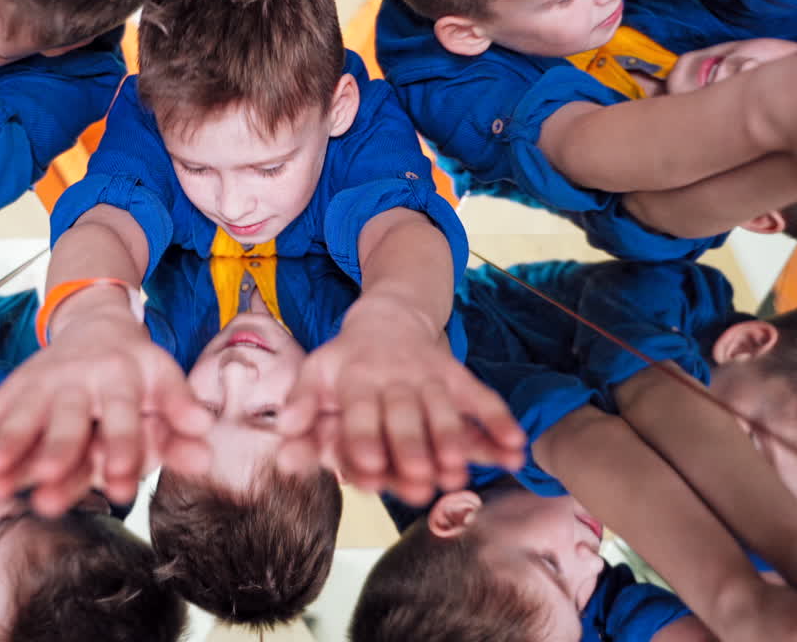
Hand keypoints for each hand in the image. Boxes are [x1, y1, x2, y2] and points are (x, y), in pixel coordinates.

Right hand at [0, 313, 212, 513]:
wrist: (98, 320)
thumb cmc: (138, 369)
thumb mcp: (165, 385)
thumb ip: (180, 421)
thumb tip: (206, 452)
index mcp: (123, 377)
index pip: (123, 417)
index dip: (124, 451)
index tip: (124, 488)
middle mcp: (81, 376)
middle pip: (67, 417)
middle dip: (56, 449)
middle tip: (45, 480)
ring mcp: (44, 378)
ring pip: (22, 412)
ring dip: (3, 442)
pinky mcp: (17, 381)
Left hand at [278, 300, 523, 505]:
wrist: (388, 316)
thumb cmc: (345, 360)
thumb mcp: (314, 375)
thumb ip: (300, 411)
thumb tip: (282, 446)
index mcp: (355, 377)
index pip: (359, 410)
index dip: (362, 438)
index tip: (366, 469)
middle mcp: (394, 376)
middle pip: (403, 413)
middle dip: (411, 446)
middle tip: (418, 480)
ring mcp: (429, 375)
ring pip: (442, 408)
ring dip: (453, 439)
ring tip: (459, 472)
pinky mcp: (456, 376)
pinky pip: (480, 396)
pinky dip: (499, 420)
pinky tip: (515, 446)